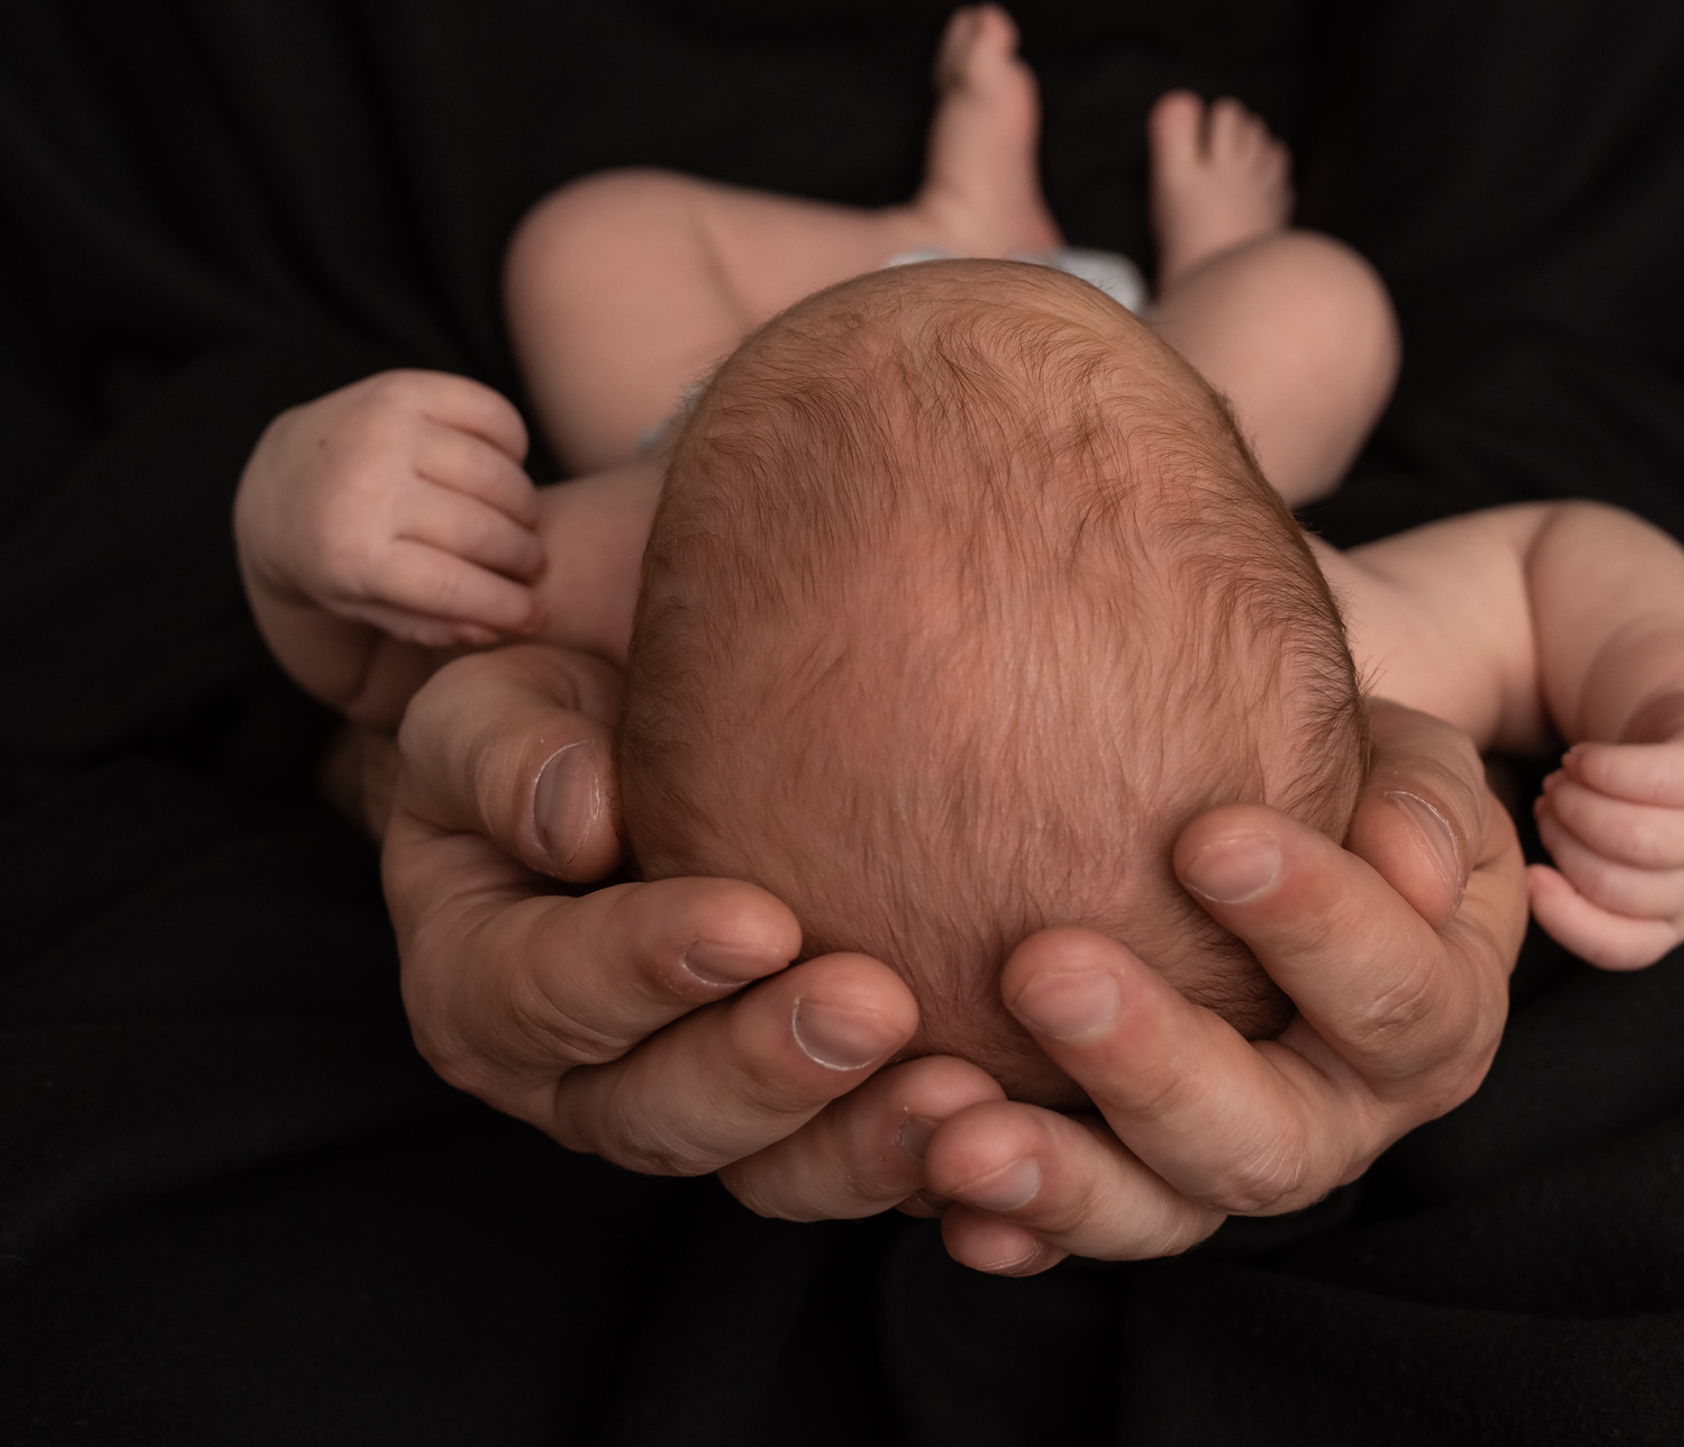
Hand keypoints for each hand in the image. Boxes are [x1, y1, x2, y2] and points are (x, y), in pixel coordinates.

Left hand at [236, 369, 544, 647]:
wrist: (278, 477)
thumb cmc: (332, 553)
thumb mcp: (363, 605)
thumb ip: (433, 623)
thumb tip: (509, 622)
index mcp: (348, 552)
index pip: (451, 586)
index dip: (508, 605)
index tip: (536, 614)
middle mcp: (365, 484)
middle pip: (483, 530)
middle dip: (522, 557)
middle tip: (529, 566)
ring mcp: (385, 427)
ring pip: (496, 474)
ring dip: (524, 506)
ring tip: (519, 523)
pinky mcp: (404, 388)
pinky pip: (492, 414)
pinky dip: (514, 446)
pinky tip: (503, 469)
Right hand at [377, 644, 1006, 1204]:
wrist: (648, 727)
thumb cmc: (556, 713)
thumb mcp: (493, 711)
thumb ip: (510, 758)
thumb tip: (577, 819)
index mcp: (481, 983)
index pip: (539, 994)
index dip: (641, 967)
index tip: (756, 919)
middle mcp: (578, 1075)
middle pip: (657, 1113)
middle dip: (767, 1066)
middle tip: (874, 1004)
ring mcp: (692, 1106)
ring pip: (765, 1168)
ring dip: (861, 1141)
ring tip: (959, 1092)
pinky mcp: (797, 1118)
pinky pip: (855, 1167)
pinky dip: (928, 1164)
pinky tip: (1007, 1125)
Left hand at [904, 699, 1527, 1274]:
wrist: (1269, 827)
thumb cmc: (1345, 785)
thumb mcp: (1407, 770)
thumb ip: (1419, 800)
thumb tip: (1410, 863)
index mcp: (1426, 1024)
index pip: (1394, 998)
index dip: (1315, 924)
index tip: (1210, 838)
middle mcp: (1332, 1119)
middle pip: (1263, 1141)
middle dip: (1151, 1066)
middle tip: (1044, 970)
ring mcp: (1219, 1163)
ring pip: (1155, 1209)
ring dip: (1057, 1176)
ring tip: (959, 1130)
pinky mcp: (1123, 1182)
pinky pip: (1061, 1230)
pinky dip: (1003, 1218)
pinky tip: (935, 1178)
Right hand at [1527, 687, 1683, 969]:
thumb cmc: (1622, 799)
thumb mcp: (1594, 851)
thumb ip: (1549, 878)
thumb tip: (1473, 879)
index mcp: (1674, 918)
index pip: (1622, 947)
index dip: (1565, 918)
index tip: (1530, 875)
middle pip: (1614, 885)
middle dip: (1560, 840)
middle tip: (1549, 806)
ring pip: (1637, 838)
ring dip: (1575, 803)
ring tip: (1562, 781)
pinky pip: (1659, 779)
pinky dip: (1603, 768)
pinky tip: (1580, 757)